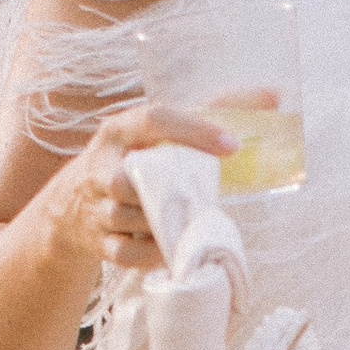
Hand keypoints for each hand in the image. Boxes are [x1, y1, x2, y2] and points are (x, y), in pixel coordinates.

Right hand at [47, 100, 230, 277]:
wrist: (74, 202)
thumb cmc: (136, 157)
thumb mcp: (166, 130)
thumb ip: (218, 110)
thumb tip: (276, 95)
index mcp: (120, 130)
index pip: (155, 120)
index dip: (194, 131)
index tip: (233, 146)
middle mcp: (102, 165)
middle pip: (127, 179)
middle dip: (167, 190)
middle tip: (201, 195)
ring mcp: (96, 206)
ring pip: (127, 218)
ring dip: (163, 223)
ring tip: (190, 221)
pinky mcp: (99, 242)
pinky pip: (126, 253)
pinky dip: (153, 254)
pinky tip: (173, 247)